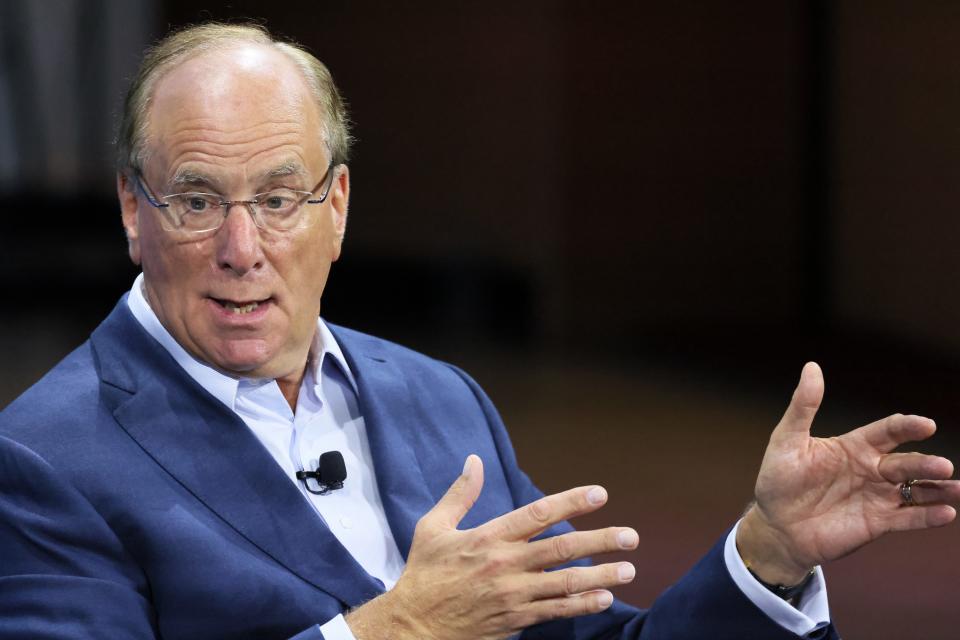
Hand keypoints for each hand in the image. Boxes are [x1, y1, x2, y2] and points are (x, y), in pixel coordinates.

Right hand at [346, 455, 638, 639]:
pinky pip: (556, 612)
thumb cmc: (424, 574)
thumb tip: (474, 460)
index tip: (599, 494)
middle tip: (631, 536)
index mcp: (489, 538)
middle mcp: (506, 565)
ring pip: (566, 584)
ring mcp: (514, 595)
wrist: (414, 626)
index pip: (537, 514)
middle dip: (601, 541)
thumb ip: (460, 494)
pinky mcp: (515, 619)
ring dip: (601, 576)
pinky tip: (605, 598)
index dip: (571, 502)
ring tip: (629, 569)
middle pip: (562, 549)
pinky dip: (582, 605)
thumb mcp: (433, 528)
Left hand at [737, 362, 959, 584]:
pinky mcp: (877, 523)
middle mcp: (871, 469)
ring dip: (938, 488)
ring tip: (957, 488)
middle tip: (942, 465)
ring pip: (916, 489)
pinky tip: (947, 513)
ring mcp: (877, 496)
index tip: (925, 424)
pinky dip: (928, 516)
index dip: (906, 426)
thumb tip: (812, 366)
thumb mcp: (786, 440)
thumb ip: (803, 406)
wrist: (775, 526)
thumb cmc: (778, 480)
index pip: (887, 431)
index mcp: (854, 446)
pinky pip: (907, 518)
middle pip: (905, 463)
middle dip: (925, 463)